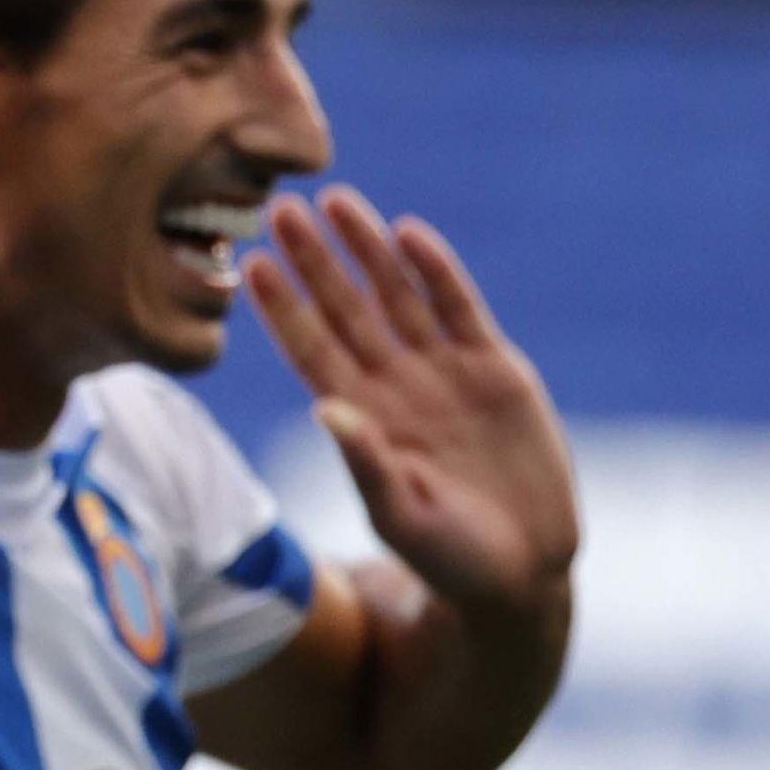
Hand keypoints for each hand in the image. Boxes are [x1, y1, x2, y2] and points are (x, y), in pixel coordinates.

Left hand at [243, 188, 578, 619]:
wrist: (520, 569)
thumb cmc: (447, 558)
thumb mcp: (401, 516)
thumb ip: (365, 463)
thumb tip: (326, 409)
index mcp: (358, 418)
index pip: (308, 350)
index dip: (281, 308)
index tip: (250, 265)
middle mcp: (392, 385)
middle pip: (344, 310)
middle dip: (314, 261)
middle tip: (279, 210)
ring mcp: (442, 372)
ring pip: (396, 296)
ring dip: (367, 250)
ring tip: (337, 200)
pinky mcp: (494, 369)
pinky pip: (459, 309)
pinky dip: (436, 271)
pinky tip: (409, 233)